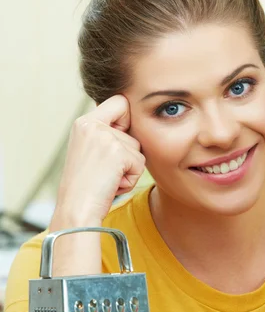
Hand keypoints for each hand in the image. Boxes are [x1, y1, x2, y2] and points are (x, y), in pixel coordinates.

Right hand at [54, 95, 145, 224]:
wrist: (76, 210)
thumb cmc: (87, 187)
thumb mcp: (92, 153)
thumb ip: (109, 136)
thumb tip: (134, 128)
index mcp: (84, 122)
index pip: (120, 102)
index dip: (127, 120)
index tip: (117, 142)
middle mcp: (92, 124)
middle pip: (134, 133)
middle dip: (128, 156)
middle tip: (105, 171)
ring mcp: (105, 137)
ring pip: (139, 150)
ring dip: (129, 169)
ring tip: (107, 178)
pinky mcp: (117, 152)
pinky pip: (140, 164)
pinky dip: (130, 179)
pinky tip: (112, 184)